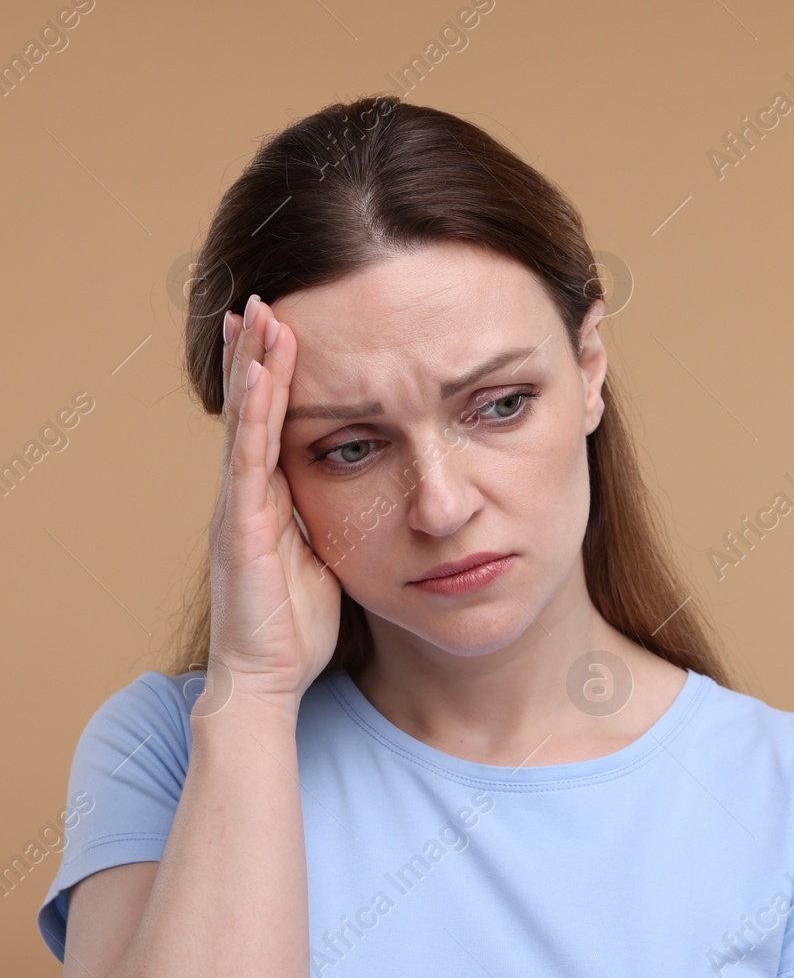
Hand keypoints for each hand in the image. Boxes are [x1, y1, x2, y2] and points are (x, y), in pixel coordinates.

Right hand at [201, 294, 342, 715]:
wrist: (268, 681)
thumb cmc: (298, 626)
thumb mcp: (329, 556)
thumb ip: (339, 519)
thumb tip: (371, 492)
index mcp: (269, 499)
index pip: (272, 420)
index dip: (275, 372)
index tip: (285, 323)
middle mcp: (246, 495)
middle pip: (252, 408)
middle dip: (256, 352)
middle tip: (262, 296)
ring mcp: (238, 509)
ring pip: (247, 423)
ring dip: (254, 367)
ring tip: (260, 314)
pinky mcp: (241, 530)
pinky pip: (248, 463)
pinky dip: (254, 417)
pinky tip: (260, 380)